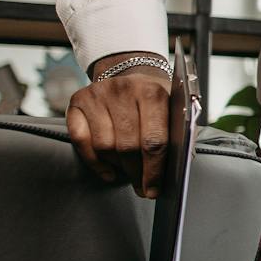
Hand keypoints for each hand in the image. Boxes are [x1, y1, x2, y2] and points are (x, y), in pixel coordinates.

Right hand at [68, 52, 171, 197]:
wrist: (128, 71)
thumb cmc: (155, 98)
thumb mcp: (174, 107)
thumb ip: (180, 133)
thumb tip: (182, 165)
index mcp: (153, 93)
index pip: (154, 140)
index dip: (153, 170)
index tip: (153, 190)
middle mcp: (123, 91)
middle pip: (128, 146)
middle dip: (136, 173)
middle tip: (142, 187)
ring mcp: (98, 95)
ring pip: (104, 146)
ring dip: (117, 167)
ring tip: (128, 175)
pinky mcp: (78, 101)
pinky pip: (81, 141)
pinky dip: (94, 162)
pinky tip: (108, 171)